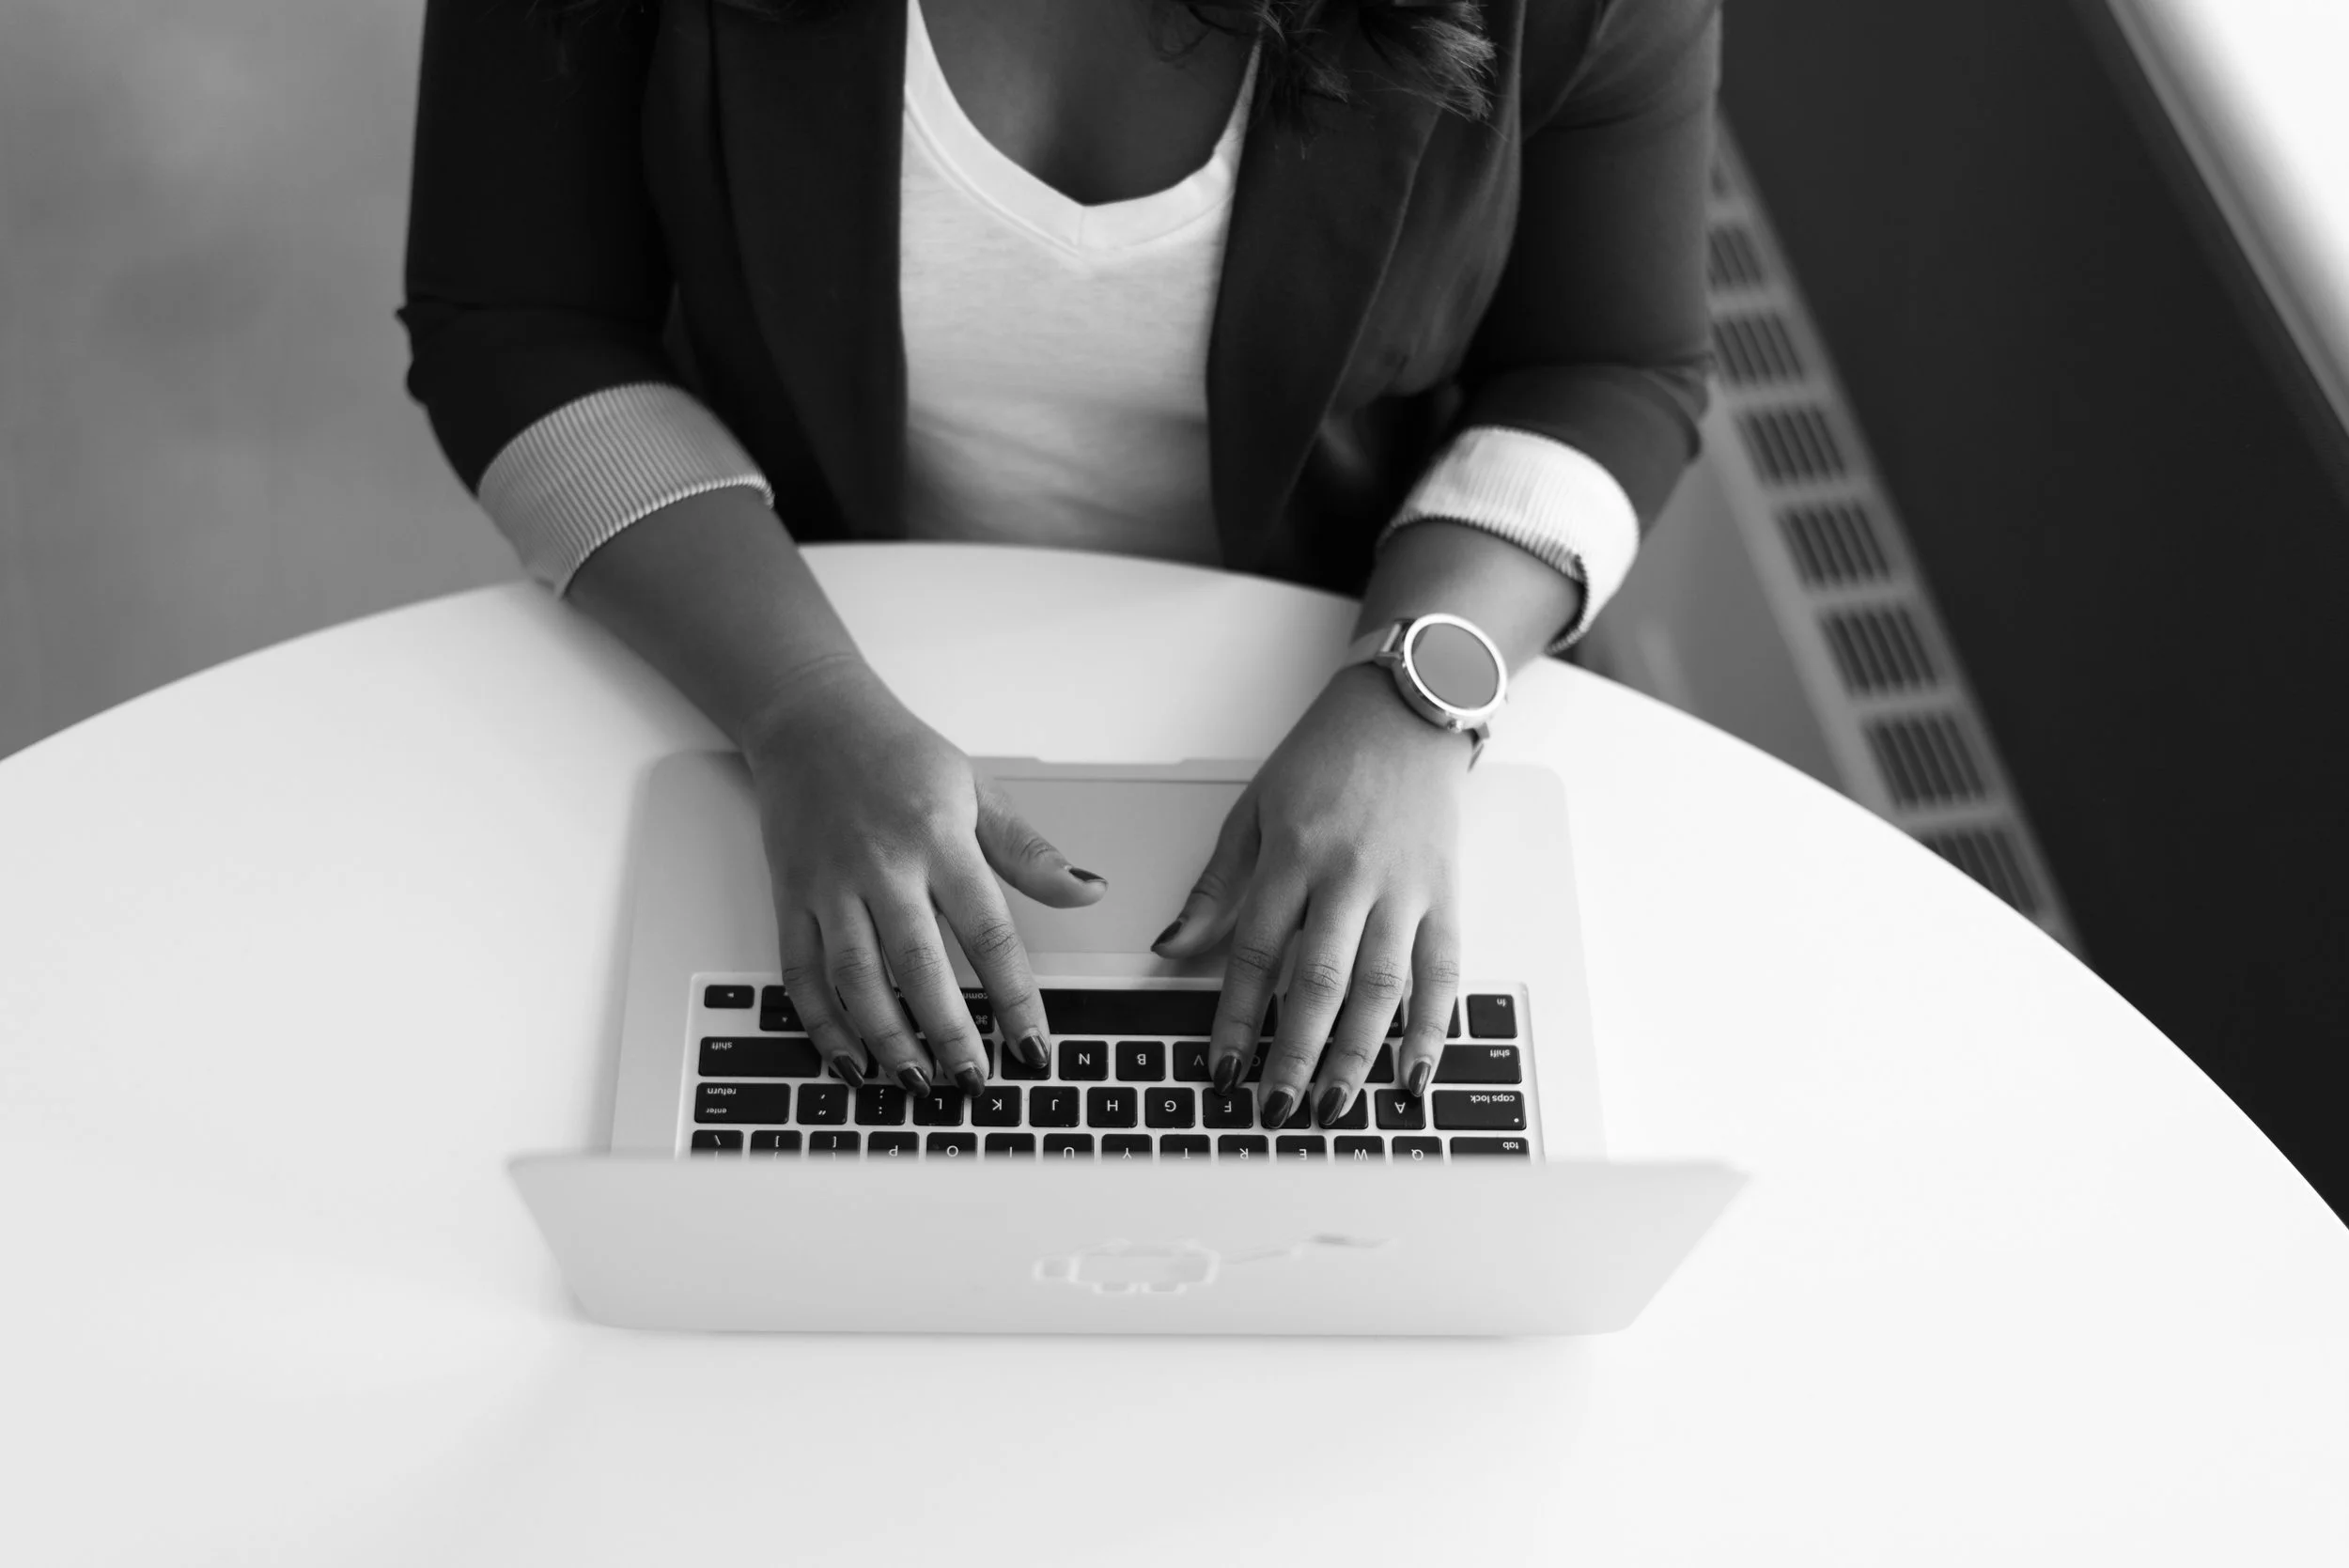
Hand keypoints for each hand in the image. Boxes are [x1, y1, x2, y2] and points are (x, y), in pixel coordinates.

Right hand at [742, 654, 1102, 1093]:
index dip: (1014, 995)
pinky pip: (801, 971)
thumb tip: (1089, 890)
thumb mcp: (977, 791)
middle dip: (948, 1031)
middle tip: (973, 1081)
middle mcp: (882, 865)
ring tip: (916, 1081)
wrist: (810, 718)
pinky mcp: (789, 896)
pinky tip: (849, 1060)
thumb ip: (1029, 853)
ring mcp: (829, 884)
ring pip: (856, 977)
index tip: (1033, 1044)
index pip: (987, 930)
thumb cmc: (898, 755)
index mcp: (939, 840)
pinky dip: (821, 1023)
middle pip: (918, 963)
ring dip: (886, 1038)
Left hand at [1150, 660, 1469, 1128]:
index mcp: (1293, 853)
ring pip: (1382, 986)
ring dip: (1357, 1056)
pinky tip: (1415, 1075)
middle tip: (1276, 1108)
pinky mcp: (1448, 893)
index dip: (1237, 1019)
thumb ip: (1215, 888)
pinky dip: (1432, 1029)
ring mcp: (1405, 887)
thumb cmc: (1326, 757)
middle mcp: (1351, 874)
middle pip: (1320, 981)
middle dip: (1295, 1054)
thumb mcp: (1252, 810)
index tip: (1223, 1070)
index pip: (1257, 953)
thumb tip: (1170, 948)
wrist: (1407, 711)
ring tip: (1333, 1106)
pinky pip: (1443, 973)